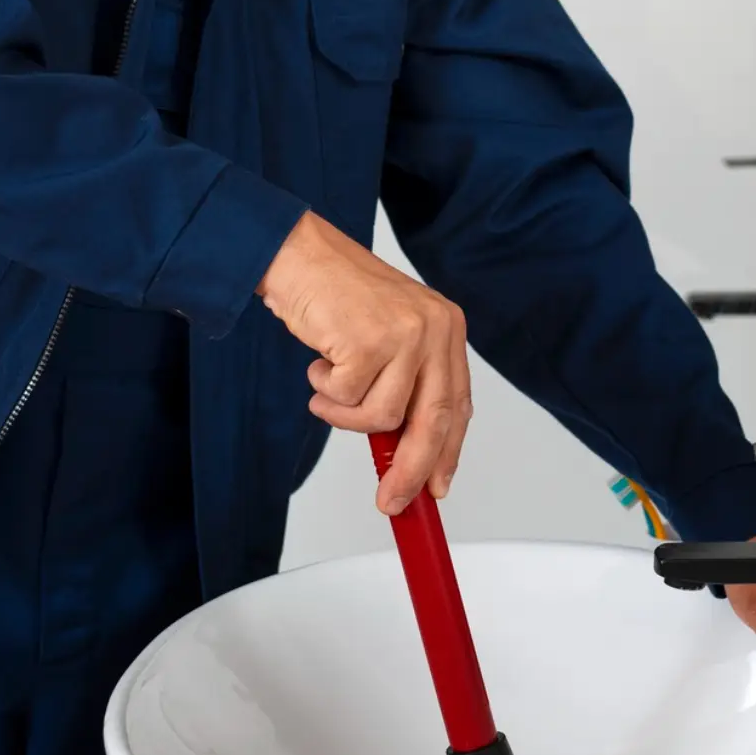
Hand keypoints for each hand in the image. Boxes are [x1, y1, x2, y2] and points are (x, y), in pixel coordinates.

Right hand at [256, 211, 471, 517]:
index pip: (458, 404)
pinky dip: (325, 391)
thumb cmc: (337, 295)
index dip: (447, 452)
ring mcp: (404, 334)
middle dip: (411, 470)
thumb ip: (405, 385)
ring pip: (382, 417)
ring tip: (328, 385)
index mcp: (446, 327)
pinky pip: (346, 399)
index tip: (437, 487)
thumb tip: (407, 455)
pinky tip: (320, 361)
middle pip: (433, 421)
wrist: (297, 254)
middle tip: (391, 500)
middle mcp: (435, 329)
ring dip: (346, 413)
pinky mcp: (369, 341)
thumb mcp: (388, 336)